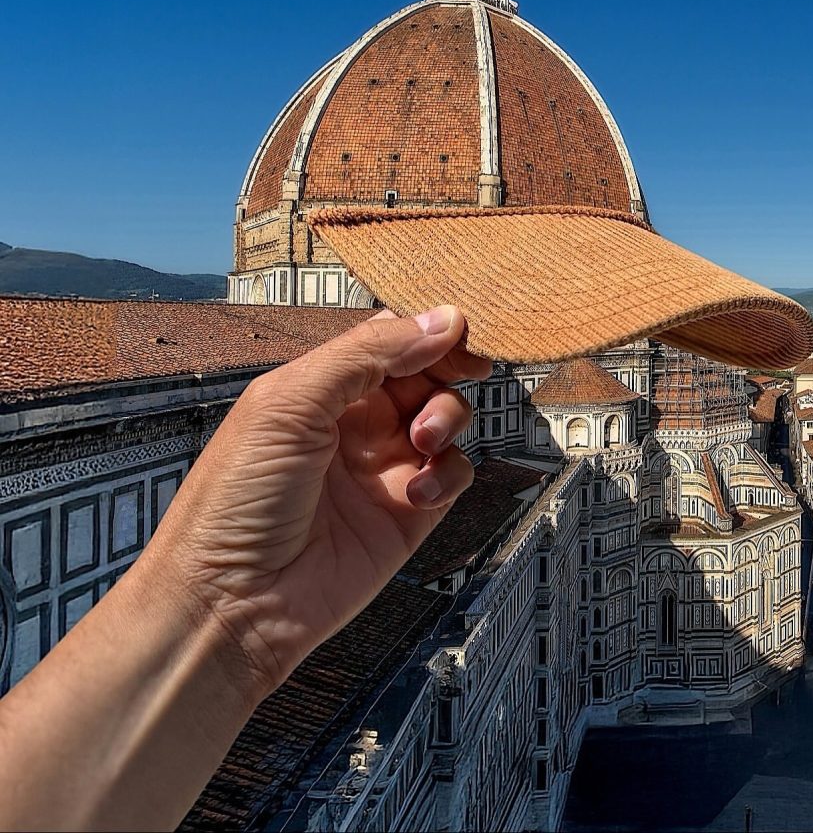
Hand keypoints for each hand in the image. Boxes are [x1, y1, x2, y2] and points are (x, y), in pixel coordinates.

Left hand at [142, 305, 490, 698]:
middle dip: (446, 368)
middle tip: (468, 369)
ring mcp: (382, 466)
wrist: (232, 605)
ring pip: (446, 417)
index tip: (458, 330)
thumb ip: (367, 353)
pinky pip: (453, 474)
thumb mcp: (291, 403)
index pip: (386, 338)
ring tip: (424, 440)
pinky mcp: (407, 514)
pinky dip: (450, 474)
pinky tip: (418, 491)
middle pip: (424, 371)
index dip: (424, 330)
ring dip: (448, 416)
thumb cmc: (238, 498)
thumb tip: (441, 320)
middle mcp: (354, 421)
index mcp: (320, 386)